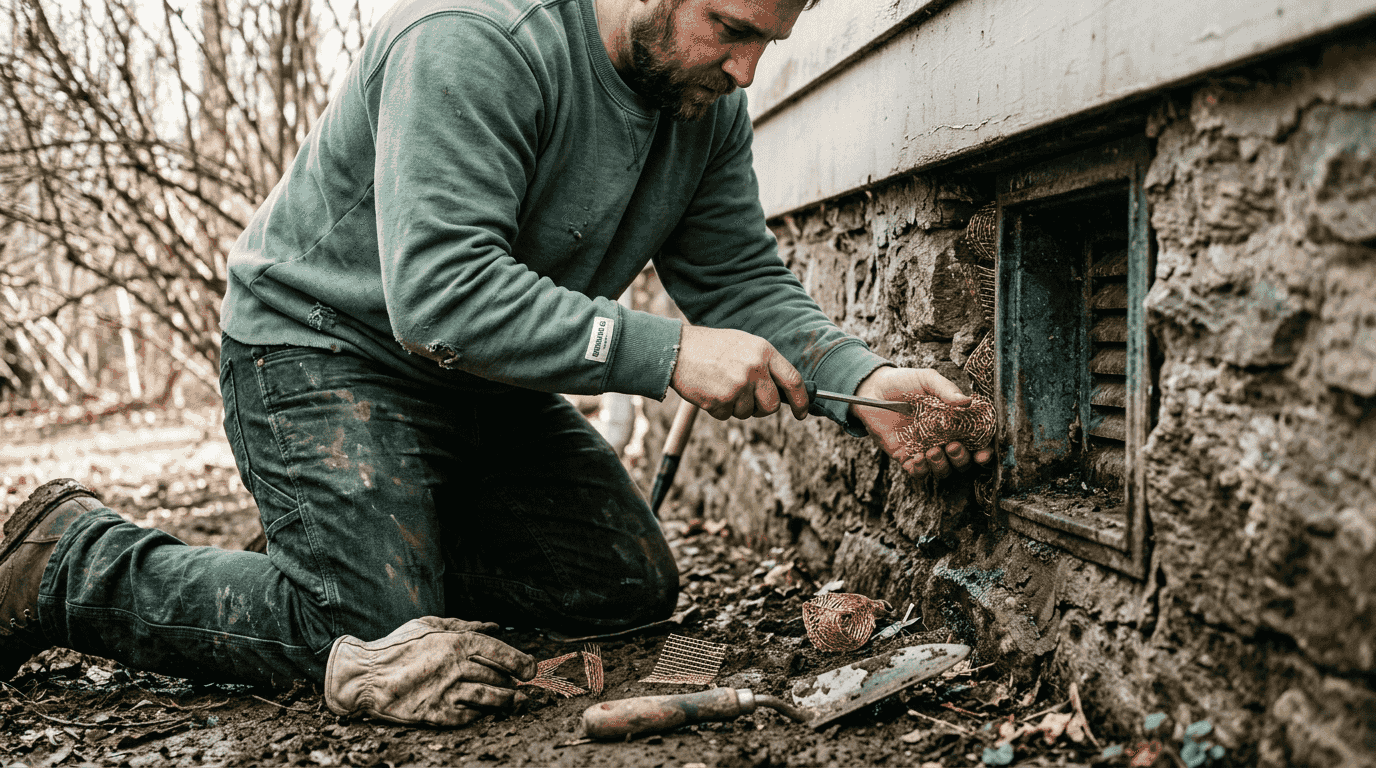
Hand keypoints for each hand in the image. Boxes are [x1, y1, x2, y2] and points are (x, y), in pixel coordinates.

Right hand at [325, 616, 536, 726]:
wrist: (365, 676)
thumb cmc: (398, 647)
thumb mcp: (430, 625)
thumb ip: (465, 625)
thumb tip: (495, 626)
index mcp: (456, 642)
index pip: (501, 652)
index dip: (521, 662)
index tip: (531, 669)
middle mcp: (455, 666)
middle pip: (498, 677)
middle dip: (513, 682)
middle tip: (519, 686)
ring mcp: (446, 692)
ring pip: (489, 698)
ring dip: (506, 701)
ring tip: (514, 701)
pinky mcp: (436, 714)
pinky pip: (469, 716)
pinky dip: (480, 713)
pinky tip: (483, 710)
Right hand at [671, 325, 808, 420]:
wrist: (677, 349)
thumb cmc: (713, 347)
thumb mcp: (745, 345)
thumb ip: (765, 365)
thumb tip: (785, 392)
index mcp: (764, 351)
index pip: (793, 381)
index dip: (802, 401)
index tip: (802, 412)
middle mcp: (754, 369)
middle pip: (772, 406)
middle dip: (762, 408)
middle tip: (749, 399)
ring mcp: (737, 385)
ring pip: (748, 413)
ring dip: (736, 406)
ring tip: (722, 385)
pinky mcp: (720, 400)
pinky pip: (727, 415)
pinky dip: (719, 408)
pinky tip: (710, 390)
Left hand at [852, 367, 994, 478]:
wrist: (872, 389)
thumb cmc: (904, 382)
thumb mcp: (927, 380)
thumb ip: (946, 390)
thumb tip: (967, 402)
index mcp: (954, 421)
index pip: (976, 440)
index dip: (984, 450)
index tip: (983, 454)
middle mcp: (943, 438)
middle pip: (962, 461)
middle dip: (962, 459)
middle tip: (952, 446)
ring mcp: (925, 449)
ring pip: (943, 470)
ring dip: (942, 465)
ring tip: (933, 451)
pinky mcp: (906, 457)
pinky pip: (919, 473)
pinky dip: (922, 470)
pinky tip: (918, 458)